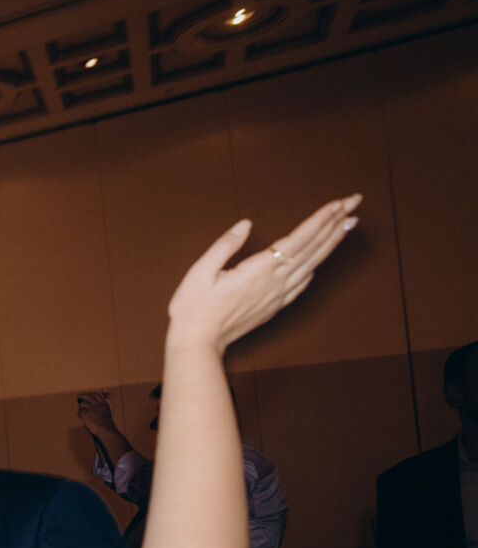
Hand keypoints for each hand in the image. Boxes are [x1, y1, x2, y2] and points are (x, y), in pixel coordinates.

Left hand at [75, 391, 115, 434]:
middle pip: (88, 396)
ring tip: (81, 411)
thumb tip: (96, 406)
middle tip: (78, 396)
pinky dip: (79, 414)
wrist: (106, 430)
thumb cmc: (106, 425)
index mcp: (103, 404)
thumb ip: (102, 408)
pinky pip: (80, 411)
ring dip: (81, 407)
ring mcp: (91, 408)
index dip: (91, 394)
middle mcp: (97, 404)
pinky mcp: (86, 413)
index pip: (96, 395)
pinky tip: (81, 417)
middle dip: (82, 395)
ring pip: (83, 403)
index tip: (87, 394)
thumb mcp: (107, 413)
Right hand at [166, 195, 361, 352]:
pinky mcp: (274, 306)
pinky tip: (320, 261)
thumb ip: (224, 245)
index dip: (320, 219)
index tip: (339, 204)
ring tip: (347, 224)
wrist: (197, 343)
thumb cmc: (194, 309)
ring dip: (331, 243)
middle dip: (335, 223)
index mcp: (259, 270)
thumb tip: (244, 225)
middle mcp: (275, 282)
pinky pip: (302, 284)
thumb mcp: (200, 272)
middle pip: (313, 248)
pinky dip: (315, 268)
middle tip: (353, 204)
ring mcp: (277, 295)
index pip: (298, 239)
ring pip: (312, 264)